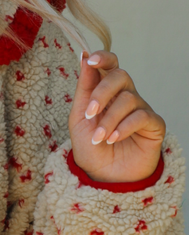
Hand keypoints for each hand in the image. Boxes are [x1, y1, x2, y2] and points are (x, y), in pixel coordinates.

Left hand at [68, 50, 164, 182]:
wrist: (104, 177)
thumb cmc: (91, 148)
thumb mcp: (79, 118)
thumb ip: (84, 88)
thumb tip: (84, 57)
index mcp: (106, 92)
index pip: (110, 65)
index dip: (103, 57)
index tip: (90, 60)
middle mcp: (126, 97)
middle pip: (121, 76)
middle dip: (102, 92)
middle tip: (90, 113)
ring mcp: (141, 109)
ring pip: (128, 99)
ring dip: (109, 119)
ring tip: (99, 138)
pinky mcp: (154, 125)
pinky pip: (142, 116)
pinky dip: (124, 127)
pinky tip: (112, 139)